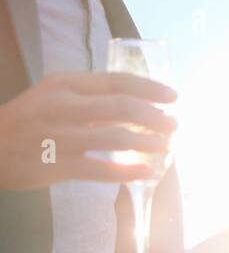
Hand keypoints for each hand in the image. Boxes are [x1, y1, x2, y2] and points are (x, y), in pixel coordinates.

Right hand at [0, 72, 176, 190]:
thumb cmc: (31, 121)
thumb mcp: (54, 96)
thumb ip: (90, 97)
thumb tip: (139, 103)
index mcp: (64, 84)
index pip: (116, 82)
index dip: (149, 88)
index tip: (173, 96)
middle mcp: (63, 106)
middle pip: (122, 108)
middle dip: (155, 117)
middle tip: (174, 125)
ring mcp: (61, 137)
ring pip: (116, 138)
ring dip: (148, 143)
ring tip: (166, 147)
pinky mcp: (59, 165)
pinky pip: (102, 169)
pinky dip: (128, 171)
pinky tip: (146, 171)